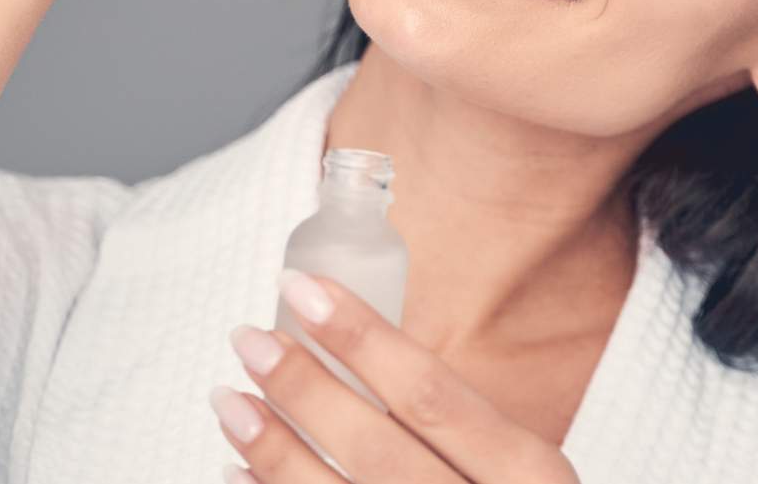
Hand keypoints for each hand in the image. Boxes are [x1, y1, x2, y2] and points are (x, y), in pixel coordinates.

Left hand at [212, 269, 583, 482]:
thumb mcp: (515, 468)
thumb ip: (456, 425)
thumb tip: (352, 350)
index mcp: (527, 475)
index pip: (430, 393)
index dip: (361, 338)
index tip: (304, 292)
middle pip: (374, 446)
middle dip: (302, 387)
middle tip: (251, 340)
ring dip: (271, 449)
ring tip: (230, 399)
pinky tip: (237, 471)